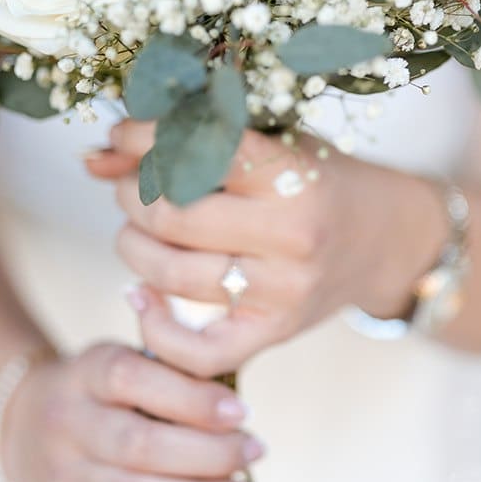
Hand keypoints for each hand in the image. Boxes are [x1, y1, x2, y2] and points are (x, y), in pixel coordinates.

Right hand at [0, 340, 264, 481]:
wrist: (25, 427)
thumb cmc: (102, 391)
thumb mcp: (124, 360)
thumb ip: (172, 374)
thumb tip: (237, 409)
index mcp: (87, 374)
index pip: (133, 380)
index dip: (192, 399)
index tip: (242, 411)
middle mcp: (69, 425)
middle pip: (139, 446)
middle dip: (209, 455)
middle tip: (255, 452)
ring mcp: (67, 479)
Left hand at [84, 119, 446, 378]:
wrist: (386, 238)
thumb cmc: (318, 177)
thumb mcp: (270, 141)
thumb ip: (187, 140)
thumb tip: (94, 155)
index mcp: (292, 175)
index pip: (196, 150)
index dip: (143, 138)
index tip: (122, 131)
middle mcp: (292, 236)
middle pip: (171, 216)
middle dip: (132, 195)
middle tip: (130, 185)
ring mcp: (284, 292)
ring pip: (171, 276)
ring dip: (132, 246)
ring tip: (136, 228)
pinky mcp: (275, 333)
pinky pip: (197, 350)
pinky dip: (154, 326)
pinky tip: (139, 295)